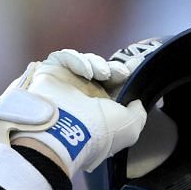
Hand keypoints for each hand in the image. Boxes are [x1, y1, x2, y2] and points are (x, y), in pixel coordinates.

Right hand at [0, 43, 157, 177]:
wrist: (67, 131)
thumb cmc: (101, 132)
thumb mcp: (132, 126)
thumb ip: (139, 113)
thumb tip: (137, 102)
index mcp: (103, 108)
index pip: (115, 86)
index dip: (125, 75)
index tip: (136, 67)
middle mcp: (85, 96)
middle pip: (101, 71)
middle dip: (113, 68)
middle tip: (121, 72)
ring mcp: (67, 84)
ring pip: (85, 62)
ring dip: (97, 64)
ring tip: (104, 74)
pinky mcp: (51, 72)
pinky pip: (64, 57)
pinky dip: (78, 60)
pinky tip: (87, 72)